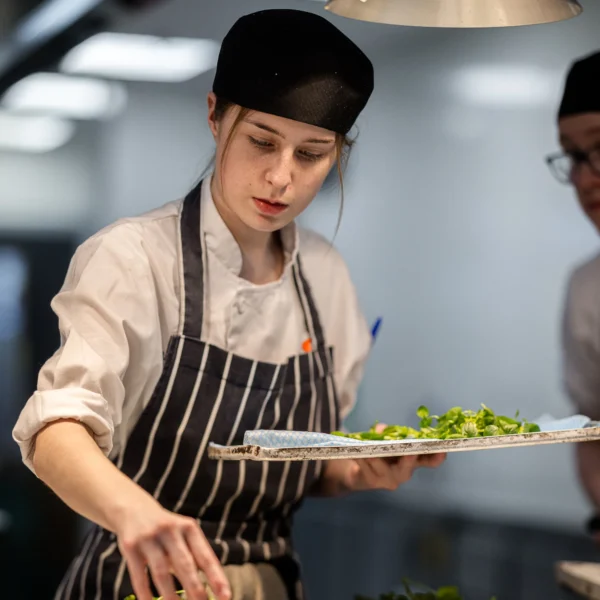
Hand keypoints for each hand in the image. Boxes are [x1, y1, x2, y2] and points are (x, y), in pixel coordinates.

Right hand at [114, 498, 230, 599]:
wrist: (134, 509)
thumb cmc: (167, 530)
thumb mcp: (183, 534)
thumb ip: (194, 556)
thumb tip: (212, 589)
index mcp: (189, 527)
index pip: (205, 557)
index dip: (216, 578)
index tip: (226, 596)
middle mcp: (171, 530)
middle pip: (185, 565)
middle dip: (196, 590)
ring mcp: (150, 537)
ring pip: (162, 573)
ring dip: (171, 597)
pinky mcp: (131, 546)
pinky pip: (139, 576)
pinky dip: (145, 594)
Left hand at [344, 422, 445, 492]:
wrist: (357, 470)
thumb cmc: (378, 452)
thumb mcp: (384, 439)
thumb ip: (385, 433)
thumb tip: (381, 430)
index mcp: (412, 460)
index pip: (430, 461)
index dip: (437, 456)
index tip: (442, 449)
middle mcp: (403, 472)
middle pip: (408, 468)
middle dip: (408, 460)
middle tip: (408, 452)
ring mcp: (388, 479)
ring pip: (383, 468)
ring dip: (375, 457)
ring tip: (368, 450)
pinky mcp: (371, 481)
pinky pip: (367, 470)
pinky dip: (362, 460)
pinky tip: (356, 454)